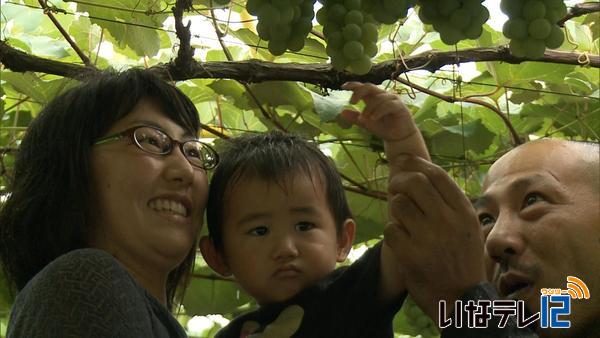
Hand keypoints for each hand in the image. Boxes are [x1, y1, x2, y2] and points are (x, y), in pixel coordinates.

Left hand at [340, 82, 417, 142]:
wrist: (398, 138)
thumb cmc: (383, 128)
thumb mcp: (366, 124)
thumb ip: (355, 118)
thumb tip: (342, 112)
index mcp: (373, 98)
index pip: (363, 87)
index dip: (353, 85)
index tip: (343, 87)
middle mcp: (382, 96)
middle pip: (369, 87)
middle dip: (359, 93)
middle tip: (352, 102)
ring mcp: (392, 99)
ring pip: (378, 98)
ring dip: (369, 108)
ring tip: (364, 119)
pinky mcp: (400, 106)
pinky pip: (388, 105)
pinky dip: (379, 111)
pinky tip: (373, 118)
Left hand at [384, 155, 485, 319]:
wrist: (461, 299)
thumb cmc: (461, 258)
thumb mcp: (467, 227)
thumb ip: (448, 201)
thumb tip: (420, 169)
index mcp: (464, 212)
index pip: (436, 175)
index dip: (416, 163)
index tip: (404, 161)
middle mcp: (448, 221)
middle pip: (415, 182)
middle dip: (399, 180)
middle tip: (394, 185)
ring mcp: (429, 238)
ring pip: (398, 204)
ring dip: (395, 207)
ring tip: (401, 216)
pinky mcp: (410, 255)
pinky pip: (390, 228)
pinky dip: (392, 230)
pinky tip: (401, 238)